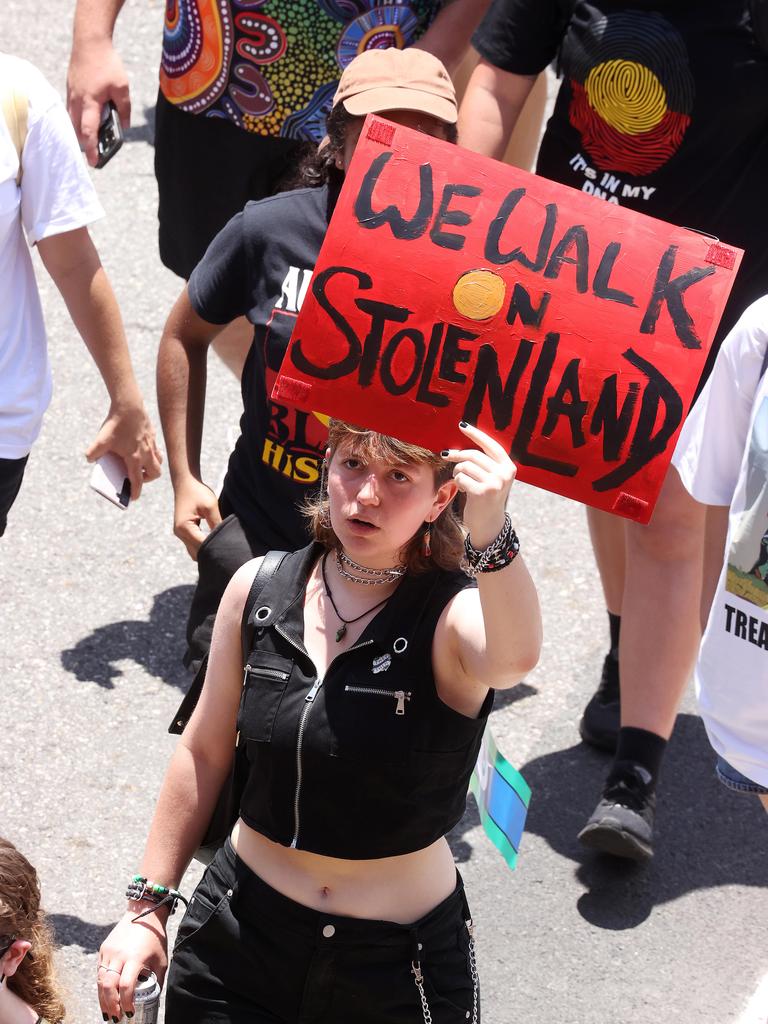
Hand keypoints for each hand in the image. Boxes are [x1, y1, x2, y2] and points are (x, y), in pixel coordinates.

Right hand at [67, 39, 130, 166]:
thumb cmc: (107, 64)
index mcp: (90, 102)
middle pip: (77, 130)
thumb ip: (124, 109)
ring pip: (72, 121)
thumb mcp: (122, 88)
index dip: (92, 148)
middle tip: (95, 156)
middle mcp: (77, 101)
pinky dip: (78, 120)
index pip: (89, 131)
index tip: (94, 162)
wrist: (89, 41)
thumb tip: (123, 127)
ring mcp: (71, 95)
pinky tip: (88, 122)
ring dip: (81, 133)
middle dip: (85, 144)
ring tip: (92, 142)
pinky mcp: (70, 90)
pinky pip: (72, 111)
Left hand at [86, 402, 162, 499]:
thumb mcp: (101, 439)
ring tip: (141, 465)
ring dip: (152, 466)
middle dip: (147, 479)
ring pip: (159, 462)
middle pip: (154, 473)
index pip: (138, 480)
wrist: (129, 405)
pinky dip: (152, 454)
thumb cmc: (116, 424)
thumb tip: (89, 459)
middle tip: (137, 477)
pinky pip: (157, 450)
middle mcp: (146, 453)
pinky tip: (142, 449)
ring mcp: (152, 444)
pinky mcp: (153, 436)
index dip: (135, 492)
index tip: (133, 498)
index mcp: (134, 458)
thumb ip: (93, 452)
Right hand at [97, 909, 167, 1019]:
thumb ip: (156, 979)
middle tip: (115, 1018)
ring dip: (103, 999)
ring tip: (108, 1012)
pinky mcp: (104, 949)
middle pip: (108, 986)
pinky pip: (100, 971)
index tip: (130, 1013)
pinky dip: (101, 986)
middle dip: (110, 1005)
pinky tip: (105, 996)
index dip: (126, 1003)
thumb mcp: (161, 959)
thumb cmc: (156, 938)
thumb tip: (153, 999)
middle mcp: (119, 955)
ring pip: (100, 980)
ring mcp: (109, 951)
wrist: (144, 912)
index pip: (126, 986)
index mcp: (135, 958)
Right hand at [173, 477, 221, 558]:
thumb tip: (226, 538)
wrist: (185, 482)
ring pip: (195, 552)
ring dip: (206, 552)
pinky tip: (215, 544)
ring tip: (222, 548)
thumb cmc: (198, 492)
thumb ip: (217, 523)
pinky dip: (203, 547)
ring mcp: (180, 533)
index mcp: (184, 528)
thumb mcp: (210, 506)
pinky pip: (194, 545)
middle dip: (211, 553)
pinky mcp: (184, 531)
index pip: (202, 546)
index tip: (230, 549)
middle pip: (197, 553)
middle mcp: (180, 533)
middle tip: (228, 552)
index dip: (216, 549)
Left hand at [442, 421, 515, 546]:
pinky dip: (458, 483)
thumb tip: (459, 448)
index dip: (475, 434)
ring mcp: (495, 483)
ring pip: (465, 466)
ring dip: (457, 472)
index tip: (461, 425)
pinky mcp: (483, 492)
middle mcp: (504, 474)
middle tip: (446, 456)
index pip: (491, 445)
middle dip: (457, 456)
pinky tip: (463, 490)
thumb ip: (483, 463)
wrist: (489, 524)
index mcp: (508, 467)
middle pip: (473, 455)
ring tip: (462, 481)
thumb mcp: (491, 478)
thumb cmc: (486, 498)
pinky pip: (461, 478)